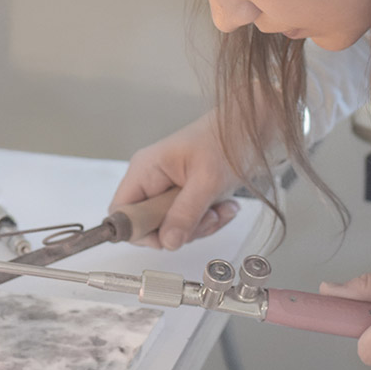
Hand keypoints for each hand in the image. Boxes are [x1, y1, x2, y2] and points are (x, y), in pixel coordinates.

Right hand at [110, 111, 240, 249]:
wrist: (248, 127)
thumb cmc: (225, 139)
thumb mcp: (206, 181)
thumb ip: (185, 213)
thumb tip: (167, 242)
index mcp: (145, 169)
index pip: (122, 212)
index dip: (139, 231)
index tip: (168, 237)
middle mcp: (151, 180)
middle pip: (150, 225)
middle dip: (182, 230)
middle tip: (208, 217)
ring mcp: (167, 188)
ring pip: (172, 227)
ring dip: (201, 225)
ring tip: (221, 207)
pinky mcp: (184, 195)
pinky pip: (188, 221)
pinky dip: (208, 219)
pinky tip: (225, 205)